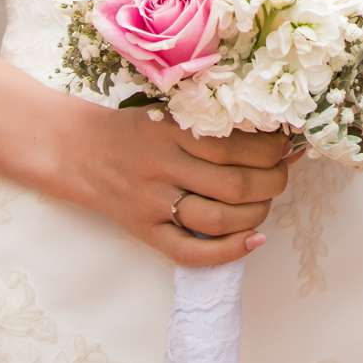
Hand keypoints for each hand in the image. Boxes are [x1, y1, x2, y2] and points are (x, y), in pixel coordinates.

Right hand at [53, 98, 295, 267]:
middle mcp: (164, 166)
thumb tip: (267, 132)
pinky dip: (227, 252)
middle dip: (273, 182)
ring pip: (218, 219)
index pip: (236, 143)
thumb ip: (208, 120)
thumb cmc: (132, 127)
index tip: (287, 145)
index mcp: (172, 129)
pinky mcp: (144, 232)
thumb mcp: (168, 110)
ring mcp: (153, 203)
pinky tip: (253, 241)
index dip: (272, 149)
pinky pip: (190, 252)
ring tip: (267, 203)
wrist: (76, 151)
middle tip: (284, 174)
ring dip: (257, 214)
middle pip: (234, 184)